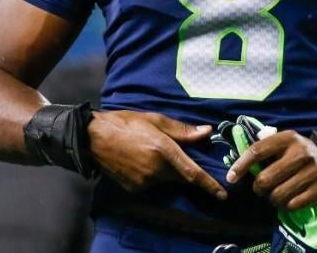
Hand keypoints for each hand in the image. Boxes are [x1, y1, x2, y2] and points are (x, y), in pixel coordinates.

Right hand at [88, 110, 226, 199]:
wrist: (93, 138)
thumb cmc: (126, 123)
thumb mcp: (155, 120)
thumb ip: (182, 130)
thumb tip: (206, 132)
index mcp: (164, 151)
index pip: (193, 173)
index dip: (209, 185)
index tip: (222, 195)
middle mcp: (156, 170)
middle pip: (180, 177)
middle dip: (186, 172)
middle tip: (174, 157)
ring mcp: (144, 182)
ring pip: (165, 180)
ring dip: (165, 171)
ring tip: (149, 152)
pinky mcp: (134, 189)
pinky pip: (151, 183)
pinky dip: (151, 175)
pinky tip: (139, 161)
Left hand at [226, 129, 316, 209]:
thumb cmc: (298, 155)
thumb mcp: (284, 145)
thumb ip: (264, 150)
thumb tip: (236, 167)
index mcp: (288, 138)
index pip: (257, 151)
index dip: (241, 165)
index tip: (230, 178)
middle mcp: (302, 153)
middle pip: (265, 179)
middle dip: (259, 188)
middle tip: (262, 189)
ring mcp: (313, 171)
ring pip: (278, 195)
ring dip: (273, 199)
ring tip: (277, 195)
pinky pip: (293, 205)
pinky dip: (287, 206)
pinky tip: (290, 199)